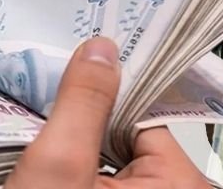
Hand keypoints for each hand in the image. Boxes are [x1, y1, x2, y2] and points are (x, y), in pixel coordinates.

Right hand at [6, 37, 210, 188]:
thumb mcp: (58, 167)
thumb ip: (82, 105)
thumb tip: (103, 47)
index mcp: (181, 182)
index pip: (144, 114)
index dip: (105, 90)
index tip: (76, 61)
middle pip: (129, 135)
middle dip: (89, 117)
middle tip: (45, 91)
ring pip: (113, 158)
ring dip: (79, 144)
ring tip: (40, 125)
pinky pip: (105, 179)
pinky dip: (78, 169)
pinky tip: (46, 161)